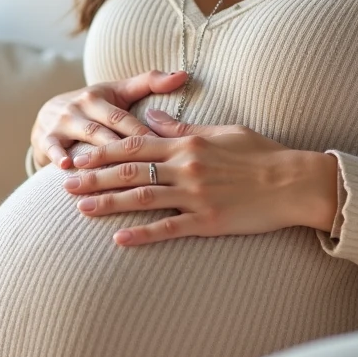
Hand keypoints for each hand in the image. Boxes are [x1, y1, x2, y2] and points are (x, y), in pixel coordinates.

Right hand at [29, 70, 189, 169]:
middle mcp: (81, 105)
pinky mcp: (45, 137)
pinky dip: (57, 156)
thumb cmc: (95, 106)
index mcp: (100, 96)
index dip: (144, 133)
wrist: (49, 113)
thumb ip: (149, 83)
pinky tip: (65, 167)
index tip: (164, 150)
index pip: (124, 117)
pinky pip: (52, 147)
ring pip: (84, 138)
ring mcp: (62, 121)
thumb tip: (184, 74)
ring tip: (110, 168)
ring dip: (95, 154)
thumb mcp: (118, 91)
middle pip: (106, 128)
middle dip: (124, 147)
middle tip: (146, 167)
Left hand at [64, 108, 332, 245]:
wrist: (292, 181)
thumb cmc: (260, 154)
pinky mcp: (208, 221)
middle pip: (130, 170)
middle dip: (94, 177)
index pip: (135, 144)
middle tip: (65, 183)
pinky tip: (119, 239)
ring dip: (109, 203)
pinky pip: (169, 228)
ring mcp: (196, 196)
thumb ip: (184, 127)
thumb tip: (156, 117)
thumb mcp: (221, 131)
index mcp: (188, 143)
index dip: (103, 151)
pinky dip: (142, 234)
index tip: (80, 155)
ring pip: (142, 198)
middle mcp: (186, 168)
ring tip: (81, 208)